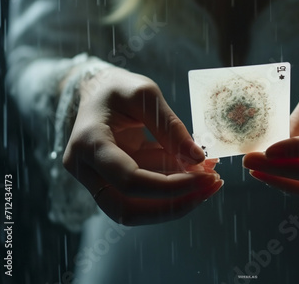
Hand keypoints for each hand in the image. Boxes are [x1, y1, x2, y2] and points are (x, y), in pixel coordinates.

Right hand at [63, 67, 222, 224]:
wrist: (97, 90)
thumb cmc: (118, 87)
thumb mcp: (145, 94)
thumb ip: (170, 126)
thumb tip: (198, 159)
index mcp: (89, 144)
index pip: (130, 181)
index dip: (171, 186)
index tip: (206, 176)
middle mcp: (87, 169)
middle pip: (128, 211)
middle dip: (174, 205)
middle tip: (210, 187)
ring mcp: (99, 179)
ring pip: (138, 209)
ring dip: (177, 200)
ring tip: (211, 178)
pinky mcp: (116, 181)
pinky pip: (146, 193)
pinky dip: (174, 186)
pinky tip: (200, 171)